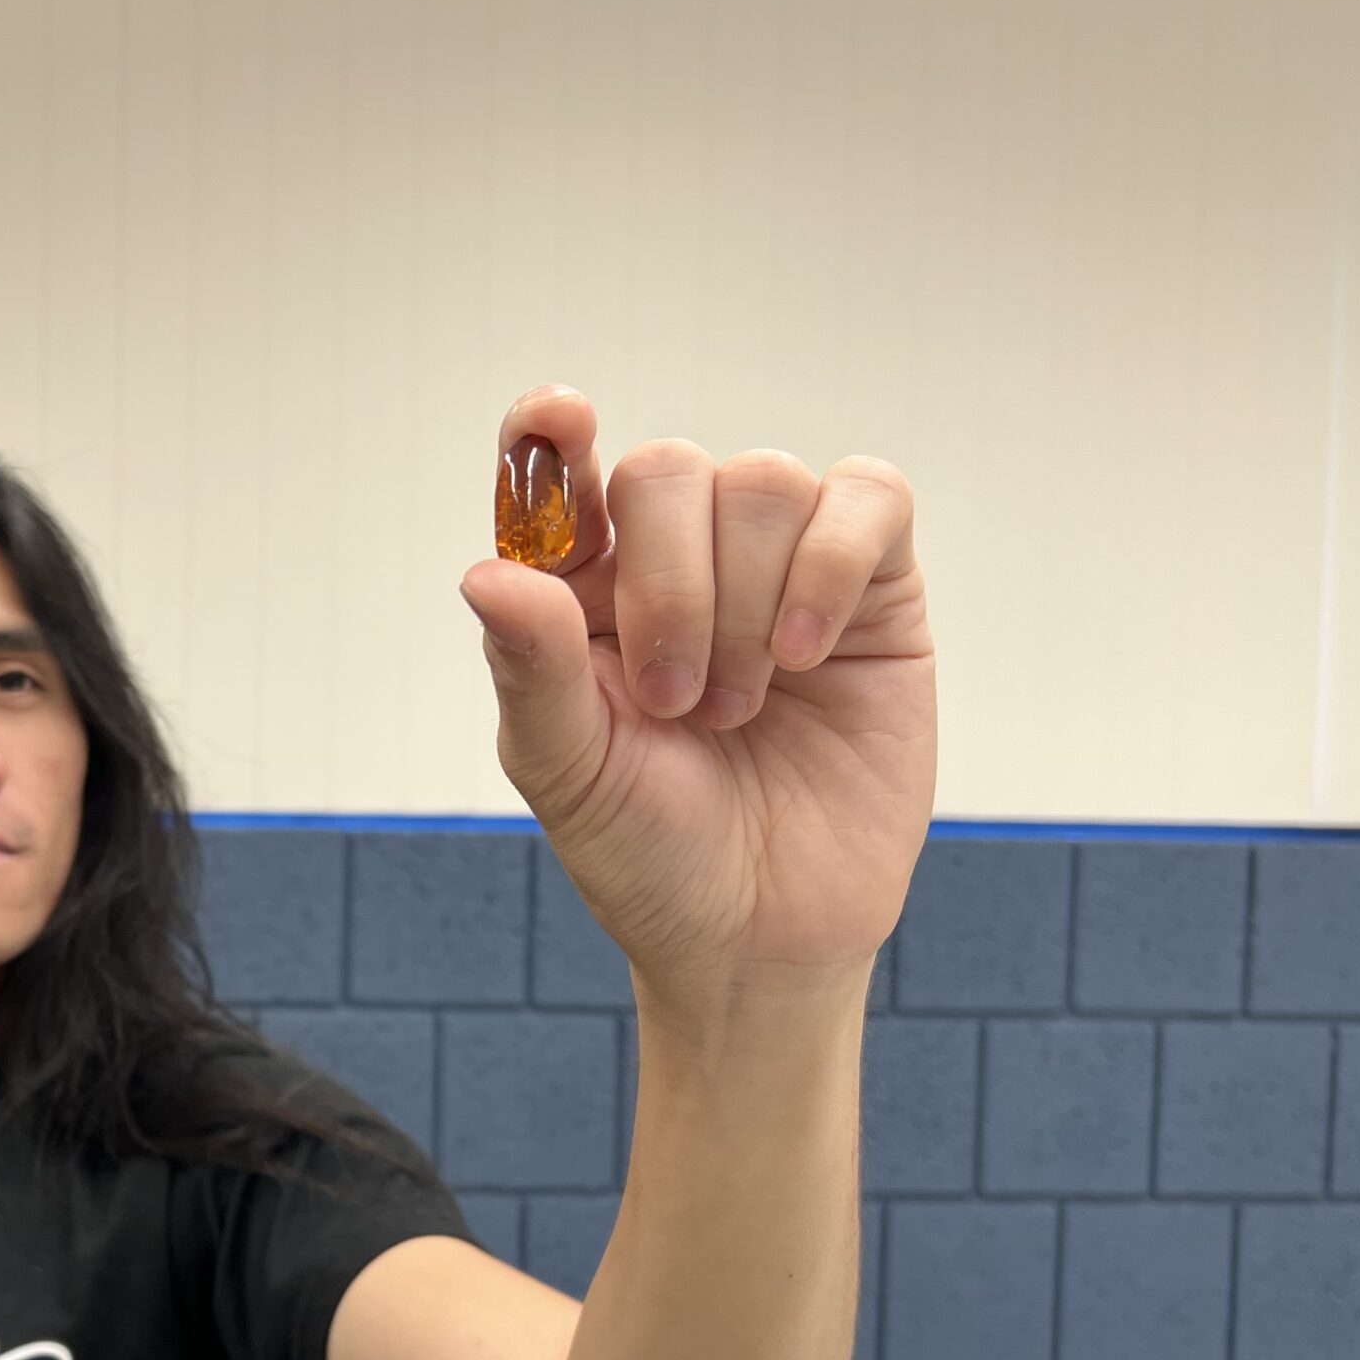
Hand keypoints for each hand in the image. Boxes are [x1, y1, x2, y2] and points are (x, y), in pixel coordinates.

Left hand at [460, 384, 935, 1002]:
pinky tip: (803, 658)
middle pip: (669, 471)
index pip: (558, 473)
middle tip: (671, 700)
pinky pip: (866, 498)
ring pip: (763, 482)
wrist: (760, 937)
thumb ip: (531, 669)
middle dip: (667, 585)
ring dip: (745, 602)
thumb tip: (487, 571)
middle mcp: (677, 561)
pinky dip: (828, 565)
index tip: (559, 422)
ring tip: (734, 709)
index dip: (550, 434)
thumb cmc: (649, 853)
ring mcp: (777, 566)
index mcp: (580, 592)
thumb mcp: (570, 773)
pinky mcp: (872, 588)